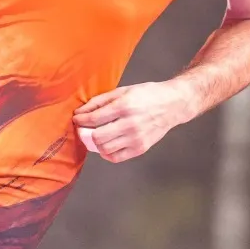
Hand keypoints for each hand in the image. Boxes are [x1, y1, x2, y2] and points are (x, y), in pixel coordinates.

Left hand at [72, 81, 191, 162]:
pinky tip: (107, 144)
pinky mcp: (141, 148)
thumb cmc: (147, 95)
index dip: (81, 120)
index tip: (77, 119)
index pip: (94, 119)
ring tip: (95, 136)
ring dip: (95, 144)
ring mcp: (136, 138)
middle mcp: (130, 124)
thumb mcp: (123, 91)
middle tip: (83, 129)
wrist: (172, 104)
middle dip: (85, 133)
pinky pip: (116, 157)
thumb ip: (101, 101)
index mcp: (125, 106)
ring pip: (105, 149)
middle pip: (97, 137)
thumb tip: (81, 112)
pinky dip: (107, 153)